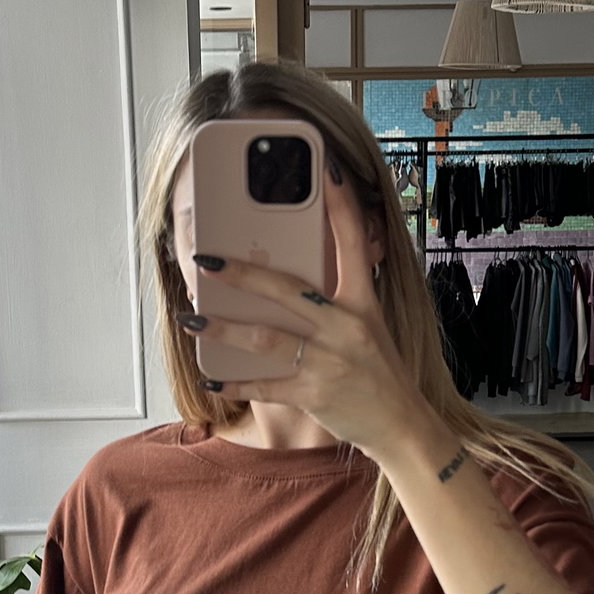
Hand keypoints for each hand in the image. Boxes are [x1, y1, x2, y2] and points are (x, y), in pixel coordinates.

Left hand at [187, 169, 419, 459]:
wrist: (402, 425)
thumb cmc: (378, 371)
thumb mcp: (369, 325)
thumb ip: (337, 298)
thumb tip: (289, 274)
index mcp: (364, 301)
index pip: (354, 242)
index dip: (341, 204)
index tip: (326, 168)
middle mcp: (348, 325)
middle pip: (287, 289)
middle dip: (242, 275)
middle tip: (206, 260)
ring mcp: (331, 360)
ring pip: (267, 336)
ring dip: (224, 328)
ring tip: (191, 319)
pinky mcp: (316, 393)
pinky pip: (266, 385)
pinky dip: (236, 382)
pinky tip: (211, 378)